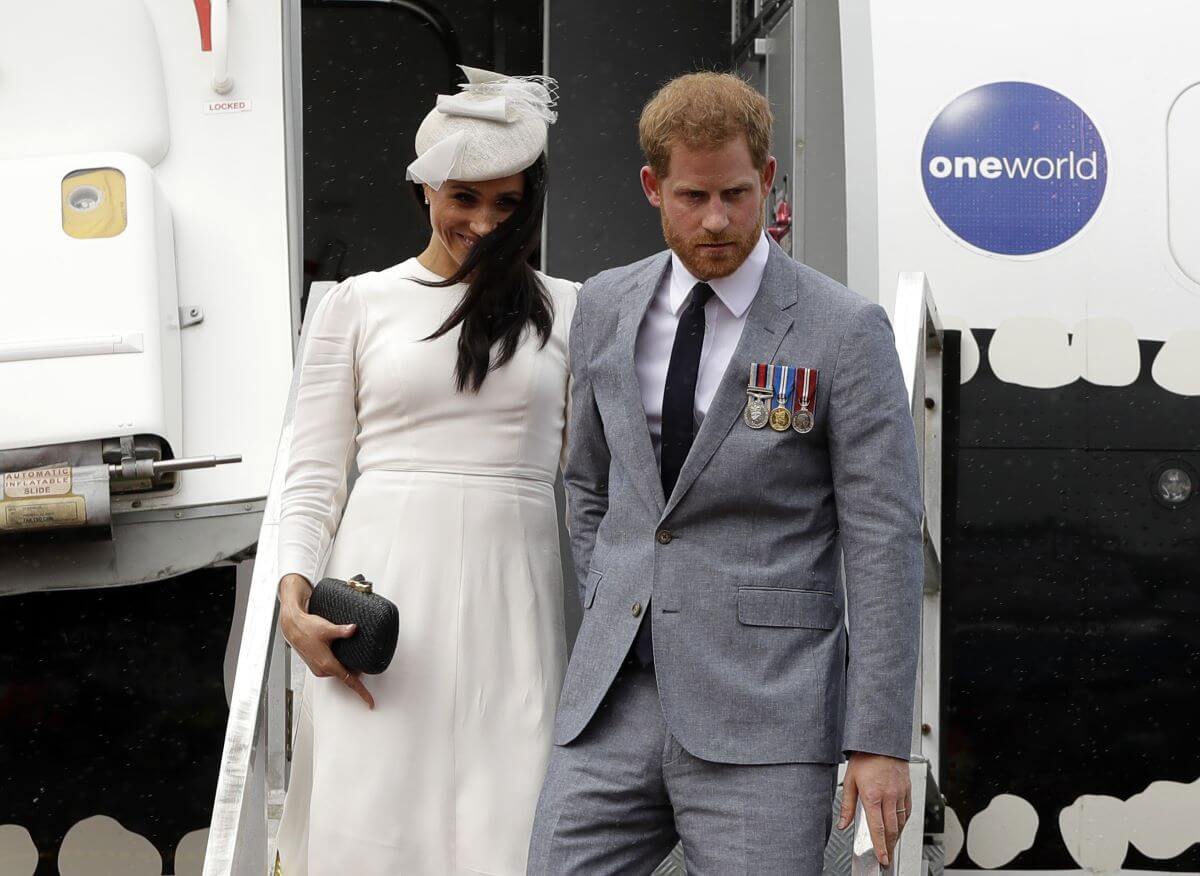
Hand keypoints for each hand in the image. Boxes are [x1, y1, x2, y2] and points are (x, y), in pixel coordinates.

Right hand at [278, 573, 374, 708]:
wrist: (292, 627)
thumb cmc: (305, 629)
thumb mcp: (327, 628)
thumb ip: (343, 631)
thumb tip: (354, 630)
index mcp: (327, 664)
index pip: (349, 681)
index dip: (362, 692)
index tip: (370, 701)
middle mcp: (322, 669)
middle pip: (346, 675)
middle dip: (356, 669)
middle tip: (361, 656)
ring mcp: (318, 669)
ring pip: (339, 671)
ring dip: (346, 665)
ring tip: (347, 651)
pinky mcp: (316, 665)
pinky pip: (332, 668)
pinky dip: (338, 664)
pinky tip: (339, 653)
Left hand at [838, 752, 910, 867]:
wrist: (881, 741)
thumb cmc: (865, 757)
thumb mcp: (850, 780)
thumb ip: (847, 805)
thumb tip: (843, 824)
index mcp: (872, 795)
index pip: (878, 828)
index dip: (880, 846)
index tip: (882, 858)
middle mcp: (888, 796)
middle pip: (891, 829)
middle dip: (889, 846)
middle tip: (886, 857)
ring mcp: (900, 793)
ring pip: (901, 822)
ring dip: (896, 837)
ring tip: (891, 845)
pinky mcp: (907, 789)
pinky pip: (907, 811)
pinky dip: (903, 822)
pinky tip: (899, 827)